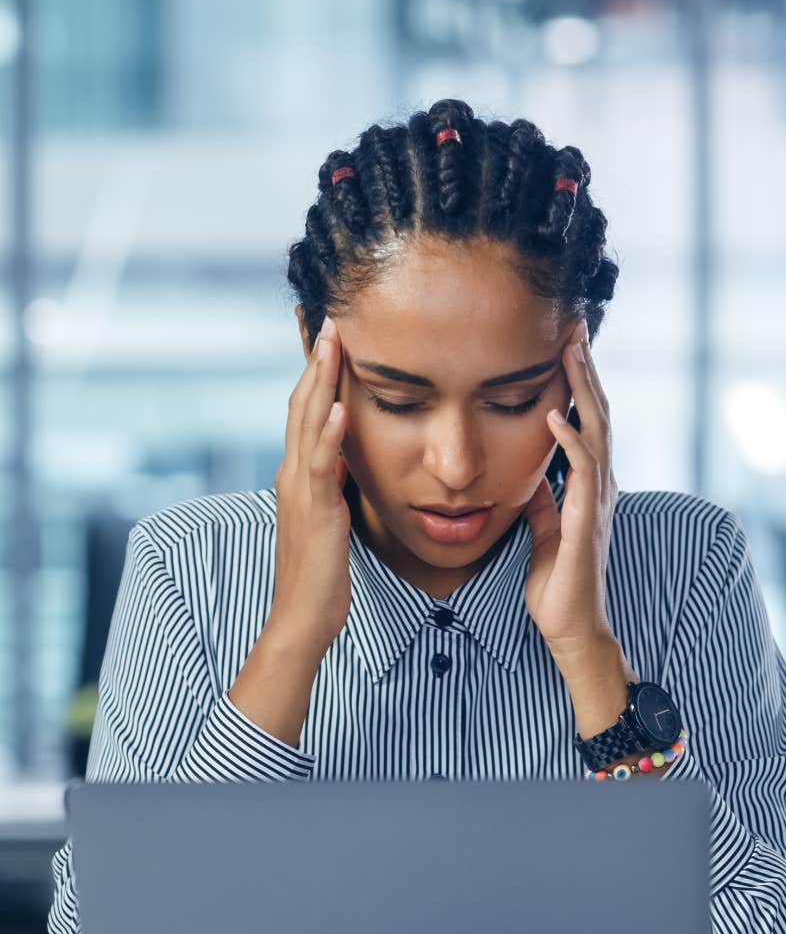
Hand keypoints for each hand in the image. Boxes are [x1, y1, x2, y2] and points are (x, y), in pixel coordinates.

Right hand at [268, 315, 351, 658]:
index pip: (305, 410)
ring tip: (333, 341)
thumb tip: (345, 456)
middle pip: (302, 404)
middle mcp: (293, 474)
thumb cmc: (320, 574)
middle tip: (328, 316)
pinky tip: (340, 407)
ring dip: (321, 381)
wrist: (303, 618)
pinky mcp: (315, 512)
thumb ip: (332, 483)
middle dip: (317, 360)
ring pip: (308, 424)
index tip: (329, 335)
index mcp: (298, 474)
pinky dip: (329, 434)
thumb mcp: (328, 517)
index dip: (316, 372)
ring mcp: (301, 491)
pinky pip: (322, 466)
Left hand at [522, 318, 619, 664]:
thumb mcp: (544, 534)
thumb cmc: (558, 586)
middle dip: (587, 370)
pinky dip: (570, 439)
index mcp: (587, 488)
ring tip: (571, 350)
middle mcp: (599, 487)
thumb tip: (530, 482)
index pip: (588, 423)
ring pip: (597, 432)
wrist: (571, 629)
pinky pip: (581, 471)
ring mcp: (596, 502)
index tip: (565, 346)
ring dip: (584, 389)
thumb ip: (542, 505)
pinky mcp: (586, 521)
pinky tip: (556, 412)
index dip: (579, 384)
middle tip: (575, 326)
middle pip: (598, 415)